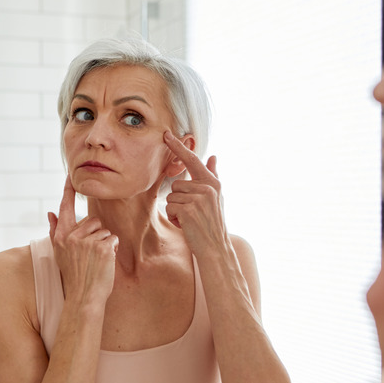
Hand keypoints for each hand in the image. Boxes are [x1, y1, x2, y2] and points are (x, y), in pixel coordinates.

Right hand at [47, 177, 117, 305]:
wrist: (83, 297)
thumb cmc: (74, 276)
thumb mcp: (60, 253)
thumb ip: (56, 231)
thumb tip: (51, 212)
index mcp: (61, 237)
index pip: (65, 208)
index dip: (68, 191)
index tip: (70, 175)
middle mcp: (72, 237)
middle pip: (93, 220)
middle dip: (96, 234)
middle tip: (90, 255)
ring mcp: (87, 242)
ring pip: (104, 230)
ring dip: (105, 243)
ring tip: (96, 260)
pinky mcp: (102, 248)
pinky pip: (113, 239)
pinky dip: (112, 249)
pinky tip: (104, 262)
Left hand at [163, 131, 228, 256]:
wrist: (216, 248)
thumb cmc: (214, 223)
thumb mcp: (217, 197)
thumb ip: (213, 175)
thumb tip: (213, 156)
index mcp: (213, 182)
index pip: (192, 160)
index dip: (178, 147)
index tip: (166, 134)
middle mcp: (207, 187)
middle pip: (177, 184)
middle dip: (179, 199)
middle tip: (193, 213)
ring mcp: (198, 198)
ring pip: (171, 196)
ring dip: (176, 210)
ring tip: (191, 220)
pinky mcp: (188, 209)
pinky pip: (170, 207)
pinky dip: (175, 218)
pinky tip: (187, 225)